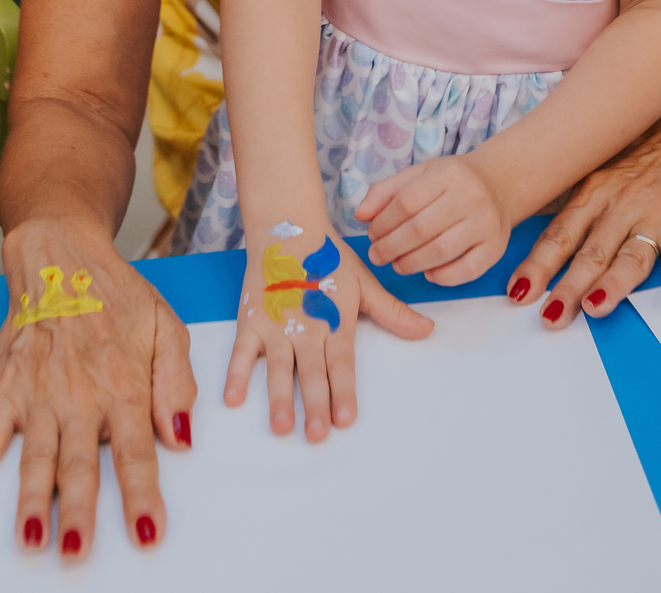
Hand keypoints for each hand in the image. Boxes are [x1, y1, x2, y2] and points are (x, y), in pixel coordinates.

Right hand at [0, 219, 196, 561]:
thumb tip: (183, 437)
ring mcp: (40, 392)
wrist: (62, 256)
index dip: (142, 495)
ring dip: (32, 500)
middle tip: (78, 552)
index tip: (147, 533)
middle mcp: (81, 395)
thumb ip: (177, 383)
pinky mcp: (7, 385)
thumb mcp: (166, 326)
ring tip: (32, 538)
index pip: (136, 452)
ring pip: (36, 456)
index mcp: (124, 384)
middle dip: (80, 512)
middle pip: (81, 464)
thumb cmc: (117, 297)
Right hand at [224, 222, 432, 439]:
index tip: (346, 419)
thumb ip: (392, 312)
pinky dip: (235, 375)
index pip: (341, 363)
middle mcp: (305, 327)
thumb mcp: (364, 283)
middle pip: (311, 372)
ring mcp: (275, 325)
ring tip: (281, 426)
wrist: (288, 226)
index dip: (343, 391)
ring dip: (278, 397)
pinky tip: (233, 400)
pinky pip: (241, 352)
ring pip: (278, 367)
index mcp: (334, 321)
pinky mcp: (250, 321)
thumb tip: (428, 330)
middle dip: (314, 404)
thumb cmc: (327, 257)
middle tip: (317, 435)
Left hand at [355, 155, 511, 284]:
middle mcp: (470, 197)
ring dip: (411, 263)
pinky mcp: (497, 247)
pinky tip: (427, 273)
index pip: (406, 202)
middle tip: (377, 255)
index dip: (383, 223)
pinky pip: (467, 270)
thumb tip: (360, 216)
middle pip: (421, 229)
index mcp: (448, 174)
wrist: (500, 184)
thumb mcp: (420, 174)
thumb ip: (387, 191)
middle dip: (391, 246)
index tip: (371, 234)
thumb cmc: (453, 182)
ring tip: (397, 264)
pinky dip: (443, 276)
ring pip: (441, 251)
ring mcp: (486, 223)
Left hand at [505, 85, 660, 327]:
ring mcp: (659, 213)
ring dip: (614, 284)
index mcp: (595, 195)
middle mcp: (622, 206)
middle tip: (550, 317)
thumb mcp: (601, 172)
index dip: (539, 265)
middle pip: (591, 253)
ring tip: (596, 308)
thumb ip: (578, 212)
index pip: (560, 235)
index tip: (518, 292)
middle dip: (569, 287)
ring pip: (632, 255)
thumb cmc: (643, 154)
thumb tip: (540, 249)